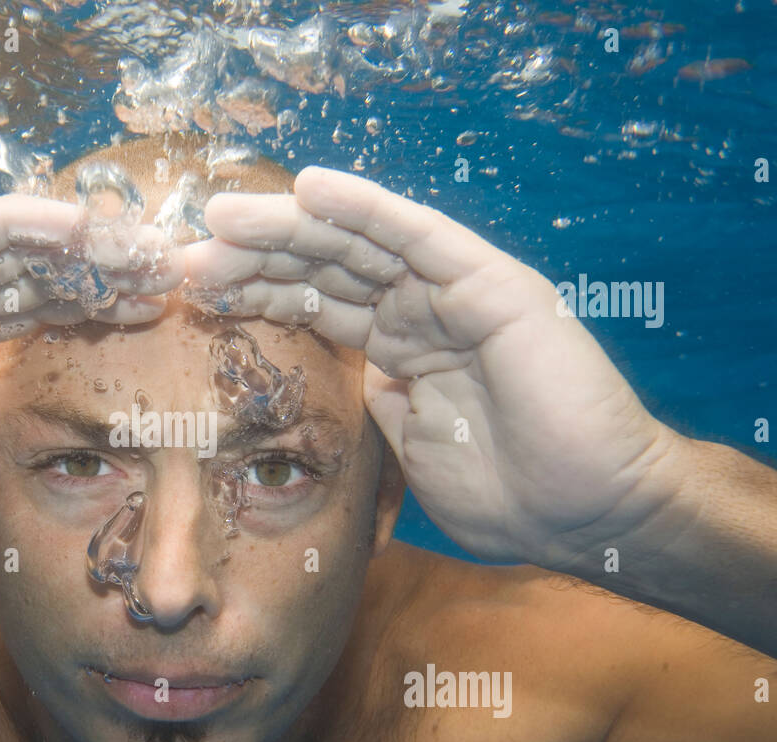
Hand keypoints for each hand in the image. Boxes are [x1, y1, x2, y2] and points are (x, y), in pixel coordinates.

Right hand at [0, 193, 180, 558]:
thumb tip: (4, 395)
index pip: (31, 305)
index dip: (91, 300)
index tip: (152, 306)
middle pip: (28, 269)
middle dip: (98, 266)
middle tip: (163, 269)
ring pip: (3, 242)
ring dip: (73, 240)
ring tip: (135, 245)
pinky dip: (18, 221)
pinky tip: (76, 225)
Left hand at [184, 166, 688, 566]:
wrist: (589, 514)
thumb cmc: (512, 497)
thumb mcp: (414, 453)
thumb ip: (380, 407)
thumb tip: (353, 379)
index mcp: (401, 351)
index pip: (316, 308)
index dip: (256, 296)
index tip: (194, 294)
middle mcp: (422, 313)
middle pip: (324, 269)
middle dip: (254, 258)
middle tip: (187, 254)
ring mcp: (454, 294)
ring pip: (359, 243)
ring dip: (289, 225)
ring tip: (222, 214)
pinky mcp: (488, 284)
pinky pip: (417, 235)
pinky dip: (365, 208)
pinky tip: (308, 190)